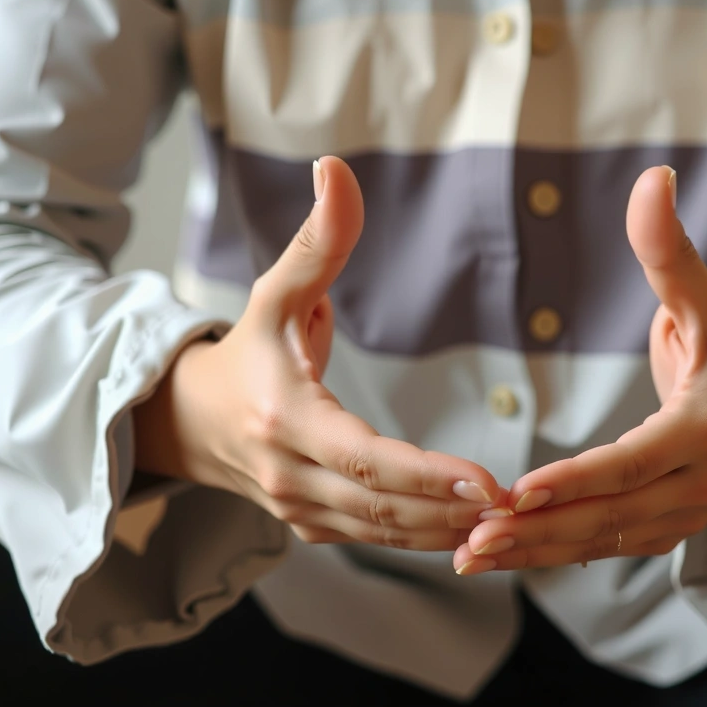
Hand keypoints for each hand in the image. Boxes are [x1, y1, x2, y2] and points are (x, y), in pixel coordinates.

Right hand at [134, 157, 501, 550]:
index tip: (485, 482)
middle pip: (382, 506)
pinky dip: (423, 538)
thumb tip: (336, 167)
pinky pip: (375, 539)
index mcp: (286, 419)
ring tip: (507, 521)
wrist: (190, 420)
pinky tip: (469, 528)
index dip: (426, 474)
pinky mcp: (311, 527)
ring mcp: (298, 510)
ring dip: (446, 531)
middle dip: (452, 510)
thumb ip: (319, 240)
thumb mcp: (277, 292)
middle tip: (516, 506)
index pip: (365, 460)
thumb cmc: (246, 352)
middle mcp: (289, 476)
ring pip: (384, 533)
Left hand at [453, 166, 706, 573]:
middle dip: (540, 529)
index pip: (634, 462)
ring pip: (600, 543)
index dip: (579, 478)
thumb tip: (652, 176)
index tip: (521, 490)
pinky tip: (500, 558)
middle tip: (473, 537)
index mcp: (704, 431)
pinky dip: (551, 556)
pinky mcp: (663, 535)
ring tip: (471, 555)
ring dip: (535, 552)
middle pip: (610, 515)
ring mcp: (681, 519)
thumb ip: (671, 252)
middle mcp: (696, 486)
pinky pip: (602, 549)